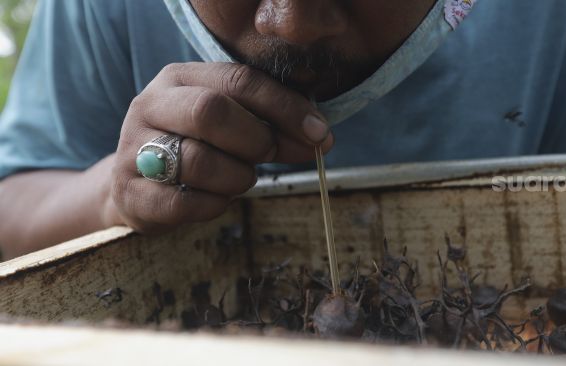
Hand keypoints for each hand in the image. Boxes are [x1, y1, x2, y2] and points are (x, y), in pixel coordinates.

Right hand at [110, 62, 333, 231]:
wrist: (136, 183)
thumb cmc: (197, 146)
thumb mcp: (232, 124)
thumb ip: (273, 126)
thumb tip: (320, 139)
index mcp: (179, 78)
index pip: (239, 81)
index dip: (286, 108)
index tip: (320, 134)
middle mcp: (150, 106)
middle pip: (210, 112)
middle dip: (254, 140)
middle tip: (268, 156)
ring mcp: (134, 150)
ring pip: (198, 161)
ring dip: (237, 177)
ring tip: (239, 179)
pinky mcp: (130, 192)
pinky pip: (183, 203)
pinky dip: (214, 205)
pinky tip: (216, 200)